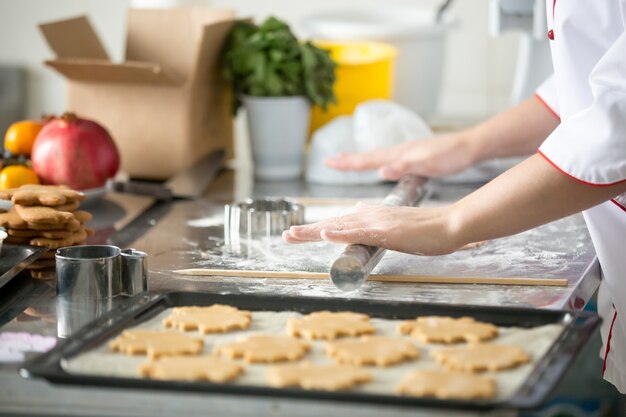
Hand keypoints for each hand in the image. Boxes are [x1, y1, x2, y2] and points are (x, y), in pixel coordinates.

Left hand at [282, 203, 461, 255]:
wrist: (451, 224)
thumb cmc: (428, 227)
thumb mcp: (397, 223)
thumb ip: (375, 218)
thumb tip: (356, 209)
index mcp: (372, 215)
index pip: (340, 222)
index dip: (318, 228)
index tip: (298, 233)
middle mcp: (371, 216)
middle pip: (333, 223)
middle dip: (308, 231)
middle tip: (286, 236)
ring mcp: (378, 222)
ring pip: (340, 226)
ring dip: (314, 231)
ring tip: (293, 234)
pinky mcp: (387, 230)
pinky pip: (360, 231)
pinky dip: (341, 232)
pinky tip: (325, 233)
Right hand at [324, 133, 477, 180]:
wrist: (470, 146)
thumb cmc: (451, 156)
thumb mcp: (428, 164)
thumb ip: (404, 167)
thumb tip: (381, 171)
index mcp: (399, 154)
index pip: (367, 160)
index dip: (347, 163)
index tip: (328, 162)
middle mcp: (399, 151)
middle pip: (367, 156)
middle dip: (348, 160)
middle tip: (329, 160)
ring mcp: (406, 153)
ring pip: (376, 156)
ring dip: (360, 160)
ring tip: (347, 160)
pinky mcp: (413, 156)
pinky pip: (387, 159)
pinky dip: (376, 161)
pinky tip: (380, 164)